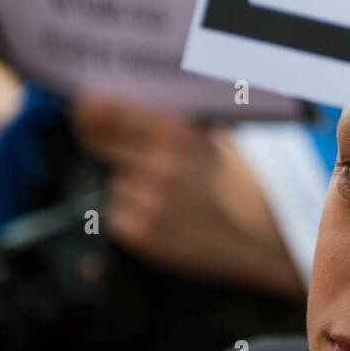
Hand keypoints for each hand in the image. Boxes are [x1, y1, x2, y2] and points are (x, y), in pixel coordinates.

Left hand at [70, 96, 302, 299]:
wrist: (268, 240)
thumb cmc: (250, 189)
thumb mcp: (220, 143)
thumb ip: (178, 129)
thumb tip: (132, 113)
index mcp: (179, 135)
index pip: (109, 112)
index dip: (90, 110)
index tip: (82, 110)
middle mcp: (159, 165)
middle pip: (99, 145)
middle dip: (103, 145)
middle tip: (112, 149)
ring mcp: (148, 202)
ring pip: (113, 184)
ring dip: (130, 187)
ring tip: (167, 197)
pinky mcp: (142, 234)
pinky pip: (118, 215)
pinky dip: (134, 217)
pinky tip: (165, 219)